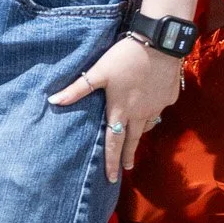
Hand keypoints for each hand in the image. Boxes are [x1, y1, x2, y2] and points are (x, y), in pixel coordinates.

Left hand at [49, 34, 182, 184]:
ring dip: (140, 132)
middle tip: (127, 168)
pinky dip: (153, 109)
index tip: (112, 178)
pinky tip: (151, 101)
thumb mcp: (98, 71)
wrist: (160, 44)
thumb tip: (53, 101)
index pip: (114, 143)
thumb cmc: (124, 57)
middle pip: (133, 140)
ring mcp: (157, 107)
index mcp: (120, 111)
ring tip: (135, 135)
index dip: (112, 161)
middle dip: (128, 156)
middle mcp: (140, 114)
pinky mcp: (170, 97)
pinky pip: (160, 108)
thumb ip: (77, 89)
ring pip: (147, 125)